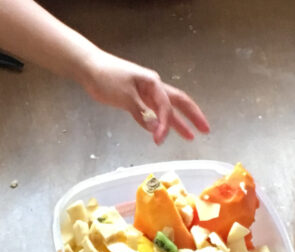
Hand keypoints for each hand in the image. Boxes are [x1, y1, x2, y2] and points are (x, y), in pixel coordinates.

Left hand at [79, 51, 208, 144]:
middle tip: (205, 131)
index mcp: (153, 83)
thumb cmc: (107, 77)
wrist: (89, 68)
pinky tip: (164, 132)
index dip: (166, 125)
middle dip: (193, 117)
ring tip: (191, 136)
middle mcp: (153, 88)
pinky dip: (160, 123)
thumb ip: (141, 112)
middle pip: (178, 103)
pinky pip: (152, 113)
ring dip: (179, 123)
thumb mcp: (125, 96)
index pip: (166, 107)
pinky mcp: (136, 99)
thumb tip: (156, 129)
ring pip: (167, 110)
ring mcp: (145, 94)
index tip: (159, 140)